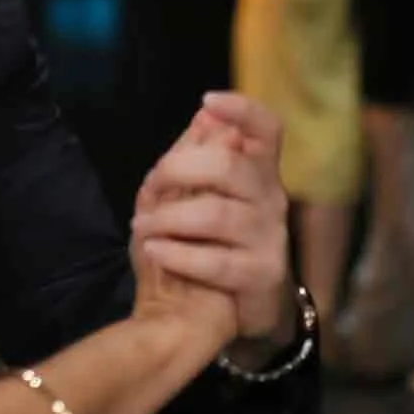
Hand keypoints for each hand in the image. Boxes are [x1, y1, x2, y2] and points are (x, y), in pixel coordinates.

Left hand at [130, 93, 292, 345]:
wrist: (215, 312)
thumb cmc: (201, 244)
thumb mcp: (192, 196)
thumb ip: (197, 157)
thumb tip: (204, 113)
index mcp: (256, 172)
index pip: (267, 130)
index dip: (243, 111)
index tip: (207, 101)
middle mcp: (271, 200)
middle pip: (231, 166)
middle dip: (179, 169)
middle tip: (151, 184)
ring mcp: (269, 238)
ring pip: (216, 215)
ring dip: (167, 218)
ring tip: (141, 226)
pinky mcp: (261, 276)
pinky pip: (215, 261)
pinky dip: (176, 254)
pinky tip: (154, 251)